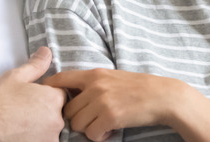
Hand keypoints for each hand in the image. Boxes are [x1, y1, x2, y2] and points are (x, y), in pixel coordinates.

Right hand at [0, 47, 65, 141]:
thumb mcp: (15, 77)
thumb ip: (36, 65)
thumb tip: (46, 52)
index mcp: (53, 99)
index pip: (60, 93)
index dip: (46, 93)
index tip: (31, 96)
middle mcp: (56, 121)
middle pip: (57, 112)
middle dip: (44, 109)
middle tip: (22, 110)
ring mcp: (50, 139)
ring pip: (51, 129)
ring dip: (40, 125)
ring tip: (19, 122)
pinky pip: (43, 140)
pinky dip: (35, 137)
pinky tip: (19, 133)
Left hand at [44, 68, 185, 140]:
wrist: (162, 96)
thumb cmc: (139, 88)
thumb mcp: (112, 77)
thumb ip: (92, 83)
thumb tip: (72, 92)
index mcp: (94, 74)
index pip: (61, 79)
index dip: (49, 89)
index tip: (47, 99)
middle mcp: (94, 86)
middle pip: (67, 110)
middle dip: (76, 119)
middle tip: (91, 121)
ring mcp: (102, 101)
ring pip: (77, 124)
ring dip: (88, 129)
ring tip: (102, 126)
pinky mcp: (110, 116)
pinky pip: (91, 134)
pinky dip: (99, 136)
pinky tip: (110, 131)